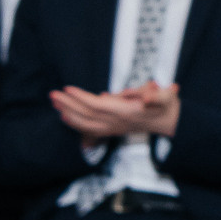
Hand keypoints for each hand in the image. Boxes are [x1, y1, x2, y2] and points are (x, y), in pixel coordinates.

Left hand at [51, 82, 180, 138]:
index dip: (82, 98)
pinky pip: (88, 129)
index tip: (68, 89)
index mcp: (127, 112)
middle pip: (87, 114)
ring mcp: (113, 128)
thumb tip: (147, 97)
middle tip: (53, 94)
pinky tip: (64, 116)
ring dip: (68, 113)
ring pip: (85, 123)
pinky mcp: (111, 130)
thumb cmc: (165, 105)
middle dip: (68, 104)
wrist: (168, 122)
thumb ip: (157, 96)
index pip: (99, 105)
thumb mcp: (167, 96)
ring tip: (54, 102)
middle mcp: (117, 122)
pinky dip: (75, 123)